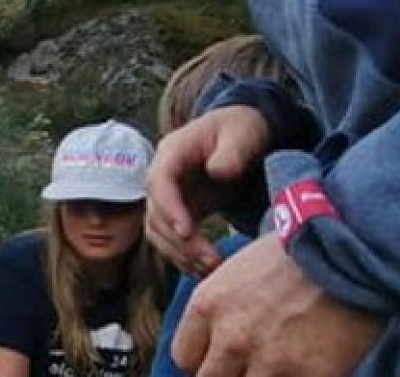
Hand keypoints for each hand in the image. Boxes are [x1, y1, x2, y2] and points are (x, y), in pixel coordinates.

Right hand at [146, 106, 272, 275]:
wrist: (243, 134)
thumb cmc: (242, 129)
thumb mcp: (243, 133)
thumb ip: (232, 151)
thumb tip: (218, 172)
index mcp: (172, 152)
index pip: (158, 182)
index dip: (168, 208)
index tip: (187, 231)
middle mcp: (162, 176)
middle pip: (156, 213)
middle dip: (180, 241)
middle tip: (212, 260)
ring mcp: (169, 196)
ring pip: (159, 231)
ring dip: (180, 253)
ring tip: (212, 268)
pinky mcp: (180, 211)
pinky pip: (171, 239)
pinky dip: (184, 256)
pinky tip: (205, 269)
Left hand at [172, 234, 380, 375]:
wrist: (350, 250)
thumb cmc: (295, 255)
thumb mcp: (236, 273)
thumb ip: (219, 310)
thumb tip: (215, 340)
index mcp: (207, 307)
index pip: (184, 358)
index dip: (204, 362)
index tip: (221, 360)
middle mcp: (231, 337)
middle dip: (229, 374)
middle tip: (251, 364)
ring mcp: (269, 359)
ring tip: (282, 363)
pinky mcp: (309, 374)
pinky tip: (309, 366)